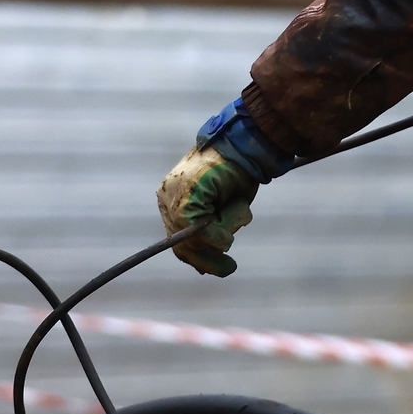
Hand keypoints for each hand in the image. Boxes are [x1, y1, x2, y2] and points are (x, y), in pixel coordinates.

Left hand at [156, 96, 295, 277]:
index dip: (199, 258)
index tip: (220, 268)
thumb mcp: (224, 208)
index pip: (179, 240)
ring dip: (224, 233)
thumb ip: (214, 229)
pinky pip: (200, 230)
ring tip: (240, 208)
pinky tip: (235, 210)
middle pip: (183, 246)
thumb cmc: (238, 174)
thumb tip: (212, 257)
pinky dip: (221, 228)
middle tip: (229, 268)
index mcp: (174, 201)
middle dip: (208, 260)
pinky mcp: (185, 196)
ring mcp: (174, 197)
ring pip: (195, 240)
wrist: (244, 145)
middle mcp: (168, 199)